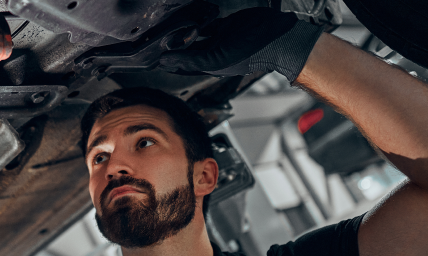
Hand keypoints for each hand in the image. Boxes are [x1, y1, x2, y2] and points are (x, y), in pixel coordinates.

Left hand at [158, 8, 322, 82]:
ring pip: (195, 37)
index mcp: (208, 66)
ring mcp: (218, 39)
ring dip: (184, 33)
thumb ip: (190, 59)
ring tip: (170, 28)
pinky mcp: (226, 26)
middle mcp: (211, 54)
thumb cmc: (251, 53)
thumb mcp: (216, 59)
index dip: (167, 61)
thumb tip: (165, 60)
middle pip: (186, 51)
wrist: (276, 36)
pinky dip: (199, 21)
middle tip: (157, 40)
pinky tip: (191, 17)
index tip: (151, 57)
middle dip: (173, 46)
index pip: (181, 66)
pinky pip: (207, 24)